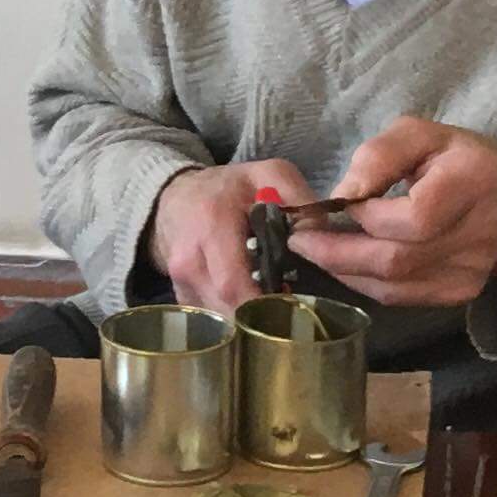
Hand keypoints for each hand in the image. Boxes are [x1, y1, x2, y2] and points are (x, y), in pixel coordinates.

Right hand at [147, 157, 315, 311]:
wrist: (177, 196)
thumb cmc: (229, 188)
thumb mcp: (269, 175)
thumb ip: (300, 199)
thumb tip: (319, 238)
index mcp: (211, 226)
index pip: (233, 283)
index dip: (263, 304)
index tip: (292, 306)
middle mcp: (188, 259)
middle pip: (226, 308)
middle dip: (260, 317)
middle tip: (289, 314)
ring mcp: (180, 282)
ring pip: (218, 319)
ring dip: (248, 321)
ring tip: (273, 312)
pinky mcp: (181, 296)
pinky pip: (210, 320)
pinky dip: (233, 321)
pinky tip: (251, 310)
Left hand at [296, 118, 496, 311]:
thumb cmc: (460, 161)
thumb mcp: (422, 134)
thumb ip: (380, 154)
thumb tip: (343, 195)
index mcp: (472, 183)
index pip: (413, 217)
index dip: (368, 215)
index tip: (341, 202)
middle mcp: (477, 235)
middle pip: (397, 259)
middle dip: (337, 253)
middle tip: (298, 239)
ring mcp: (470, 272)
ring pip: (392, 286)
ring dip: (344, 270)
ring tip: (317, 249)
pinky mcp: (459, 294)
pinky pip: (398, 297)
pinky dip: (364, 283)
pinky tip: (348, 264)